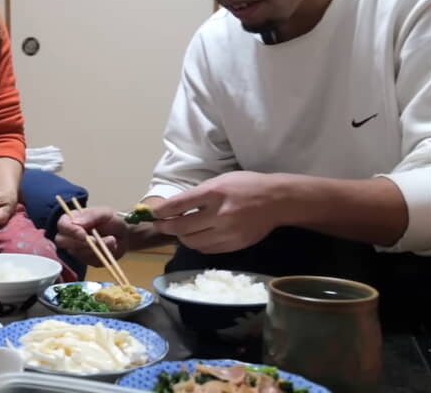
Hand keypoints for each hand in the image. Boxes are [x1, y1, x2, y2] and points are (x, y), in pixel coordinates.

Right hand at [56, 206, 128, 265]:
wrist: (123, 235)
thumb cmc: (112, 220)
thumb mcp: (105, 213)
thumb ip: (91, 216)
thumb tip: (75, 222)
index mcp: (72, 220)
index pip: (62, 225)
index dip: (70, 230)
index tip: (83, 234)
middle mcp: (70, 235)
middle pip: (62, 241)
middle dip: (79, 243)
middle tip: (96, 241)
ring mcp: (76, 249)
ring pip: (77, 253)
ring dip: (95, 248)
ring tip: (111, 240)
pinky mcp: (86, 260)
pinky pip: (89, 261)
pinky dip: (101, 255)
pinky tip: (110, 247)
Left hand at [150, 171, 285, 253]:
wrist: (277, 200)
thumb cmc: (245, 186)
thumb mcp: (220, 181)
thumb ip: (197, 195)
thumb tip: (173, 207)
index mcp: (214, 193)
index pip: (179, 204)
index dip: (161, 211)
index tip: (153, 214)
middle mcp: (220, 214)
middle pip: (181, 227)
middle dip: (165, 227)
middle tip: (160, 225)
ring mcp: (228, 232)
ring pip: (192, 242)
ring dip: (181, 237)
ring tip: (179, 230)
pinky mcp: (235, 245)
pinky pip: (207, 249)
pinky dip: (197, 244)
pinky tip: (197, 236)